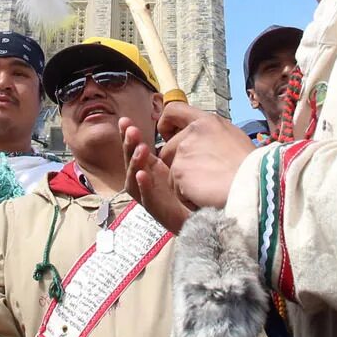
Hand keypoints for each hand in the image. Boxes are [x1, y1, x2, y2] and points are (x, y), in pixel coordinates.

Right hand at [119, 116, 189, 233]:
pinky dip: (144, 187)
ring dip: (135, 164)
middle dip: (129, 146)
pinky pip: (148, 199)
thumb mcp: (187, 160)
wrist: (210, 216)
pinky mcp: (160, 212)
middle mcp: (148, 182)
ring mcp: (151, 197)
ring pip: (134, 181)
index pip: (136, 149)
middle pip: (131, 163)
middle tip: (131, 131)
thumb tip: (172, 119)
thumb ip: (179, 143)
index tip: (125, 121)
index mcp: (152, 168)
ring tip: (140, 149)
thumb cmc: (197, 187)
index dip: (128, 136)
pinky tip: (142, 174)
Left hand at [157, 104, 256, 209]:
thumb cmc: (251, 167)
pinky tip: (205, 196)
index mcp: (207, 121)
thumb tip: (201, 143)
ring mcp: (184, 151)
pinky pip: (175, 188)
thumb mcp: (233, 138)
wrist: (253, 185)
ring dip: (184, 182)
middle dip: (177, 164)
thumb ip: (211, 136)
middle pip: (167, 148)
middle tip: (198, 176)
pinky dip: (187, 196)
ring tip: (207, 187)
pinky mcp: (178, 171)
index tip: (169, 136)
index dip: (165, 124)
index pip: (173, 110)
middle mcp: (192, 132)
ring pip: (171, 171)